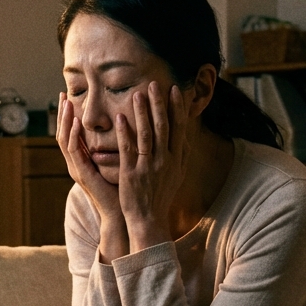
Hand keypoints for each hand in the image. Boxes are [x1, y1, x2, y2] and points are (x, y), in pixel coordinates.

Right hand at [57, 92, 127, 260]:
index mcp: (85, 161)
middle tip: (63, 94)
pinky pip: (75, 153)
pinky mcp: (83, 176)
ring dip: (65, 121)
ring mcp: (78, 170)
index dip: (70, 116)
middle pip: (64, 134)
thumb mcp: (119, 163)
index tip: (70, 97)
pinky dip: (74, 137)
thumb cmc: (124, 190)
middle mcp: (78, 165)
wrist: (123, 214)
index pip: (73, 134)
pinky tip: (77, 123)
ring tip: (66, 103)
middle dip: (63, 114)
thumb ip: (118, 146)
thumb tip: (128, 125)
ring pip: (65, 141)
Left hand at [116, 82, 188, 251]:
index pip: (178, 128)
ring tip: (137, 94)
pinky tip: (120, 118)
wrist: (149, 221)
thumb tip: (186, 134)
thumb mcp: (177, 175)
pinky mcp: (131, 174)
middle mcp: (164, 161)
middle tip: (154, 84)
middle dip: (159, 104)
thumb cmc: (161, 196)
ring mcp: (147, 167)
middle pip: (163, 127)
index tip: (173, 89)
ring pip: (146, 135)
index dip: (176, 107)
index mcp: (176, 160)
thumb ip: (180, 154)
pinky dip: (125, 133)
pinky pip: (128, 150)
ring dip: (142, 113)